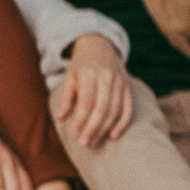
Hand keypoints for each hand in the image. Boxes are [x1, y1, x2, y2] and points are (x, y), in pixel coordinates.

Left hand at [50, 33, 133, 147]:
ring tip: (93, 142)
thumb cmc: (81, 66)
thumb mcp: (69, 76)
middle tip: (84, 144)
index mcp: (89, 74)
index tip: (73, 135)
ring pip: (115, 110)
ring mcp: (120, 82)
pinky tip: (113, 135)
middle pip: (102, 108)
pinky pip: (128, 108)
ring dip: (104, 129)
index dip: (80, 120)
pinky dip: (122, 123)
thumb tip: (61, 118)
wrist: (99, 46)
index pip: (86, 101)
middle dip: (92, 128)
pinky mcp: (128, 87)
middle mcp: (107, 77)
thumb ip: (66, 97)